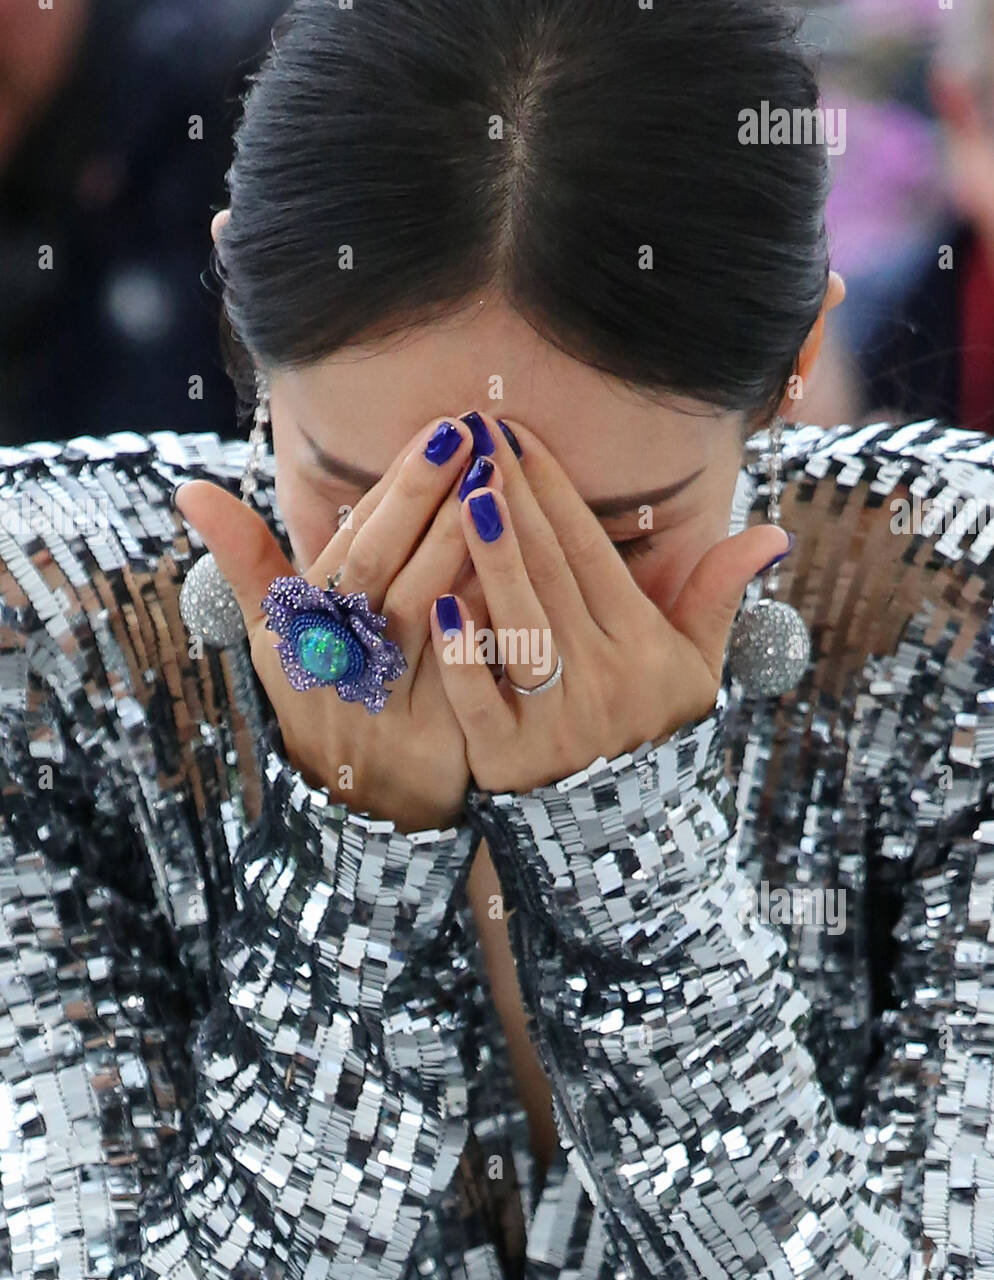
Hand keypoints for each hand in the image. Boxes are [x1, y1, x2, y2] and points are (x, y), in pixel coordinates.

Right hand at [175, 416, 489, 831]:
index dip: (394, 485)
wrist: (356, 806)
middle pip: (380, 566)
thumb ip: (246, 561)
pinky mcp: (430, 734)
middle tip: (468, 433)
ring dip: (456, 543)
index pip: (351, 542)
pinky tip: (517, 569)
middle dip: (423, 496)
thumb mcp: (273, 639)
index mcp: (301, 625)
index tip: (437, 429)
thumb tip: (189, 489)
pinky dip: (482, 616)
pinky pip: (459, 667)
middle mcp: (335, 658)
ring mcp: (383, 697)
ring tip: (496, 485)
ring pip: (419, 608)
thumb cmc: (322, 700)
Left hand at [428, 412, 788, 793]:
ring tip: (462, 496)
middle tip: (478, 439)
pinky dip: (462, 654)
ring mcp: (555, 719)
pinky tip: (440, 603)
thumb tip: (772, 535)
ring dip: (491, 558)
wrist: (625, 832)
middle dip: (514, 500)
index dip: (554, 490)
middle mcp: (603, 677)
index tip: (518, 436)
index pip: (591, 552)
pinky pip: (481, 700)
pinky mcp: (509, 759)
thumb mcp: (696, 668)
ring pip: (519, 625)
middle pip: (552, 575)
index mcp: (643, 645)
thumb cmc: (653, 733)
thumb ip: (718, 596)